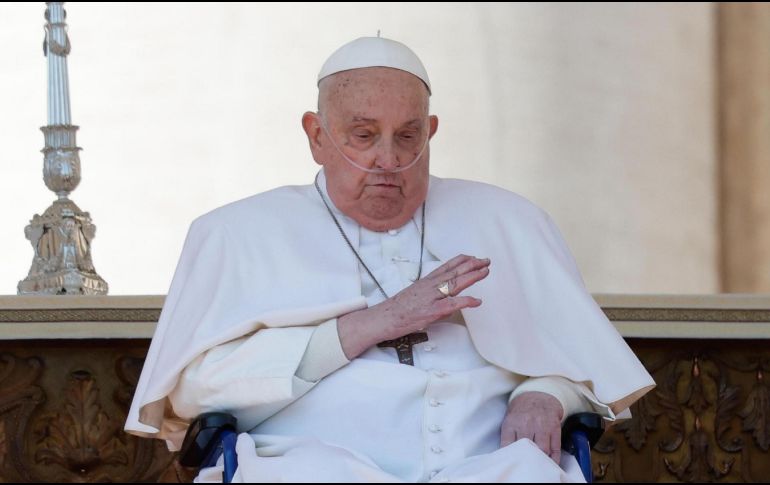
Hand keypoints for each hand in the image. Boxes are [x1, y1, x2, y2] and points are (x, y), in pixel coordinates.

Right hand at [338, 254, 490, 358]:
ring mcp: (431, 297)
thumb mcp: (416, 297)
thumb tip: (451, 305)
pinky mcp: (432, 310)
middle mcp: (430, 286)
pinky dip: (467, 301)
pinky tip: (477, 300)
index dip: (461, 260)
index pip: (446, 266)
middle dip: (472, 265)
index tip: (473, 257)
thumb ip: (434, 298)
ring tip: (485, 272)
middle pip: (454, 271)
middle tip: (486, 261)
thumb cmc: (398, 309)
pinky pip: (452, 304)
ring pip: (455, 283)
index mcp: (426, 281)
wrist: (383, 318)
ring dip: (472, 276)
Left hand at [501, 391, 563, 462]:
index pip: (508, 445)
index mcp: (512, 423)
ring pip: (542, 450)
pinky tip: (550, 462)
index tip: (513, 462)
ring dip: (541, 459)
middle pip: (526, 449)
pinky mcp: (554, 427)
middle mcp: (526, 423)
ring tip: (539, 464)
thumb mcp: (509, 420)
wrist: (538, 395)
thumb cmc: (521, 411)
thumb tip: (506, 456)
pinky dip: (554, 458)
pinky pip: (555, 447)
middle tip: (527, 466)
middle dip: (527, 459)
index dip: (510, 456)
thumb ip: (507, 437)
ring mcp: (541, 425)